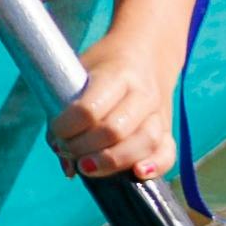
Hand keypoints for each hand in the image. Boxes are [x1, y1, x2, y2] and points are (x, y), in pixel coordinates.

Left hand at [52, 40, 177, 181]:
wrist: (147, 52)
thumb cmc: (103, 66)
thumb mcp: (79, 73)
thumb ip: (65, 114)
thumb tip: (67, 166)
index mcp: (116, 74)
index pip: (89, 109)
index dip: (67, 127)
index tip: (57, 131)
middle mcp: (142, 93)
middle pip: (115, 130)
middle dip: (85, 148)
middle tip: (69, 150)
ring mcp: (158, 112)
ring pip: (144, 143)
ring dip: (112, 161)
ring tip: (88, 166)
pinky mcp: (168, 129)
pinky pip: (168, 153)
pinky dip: (155, 166)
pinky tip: (137, 173)